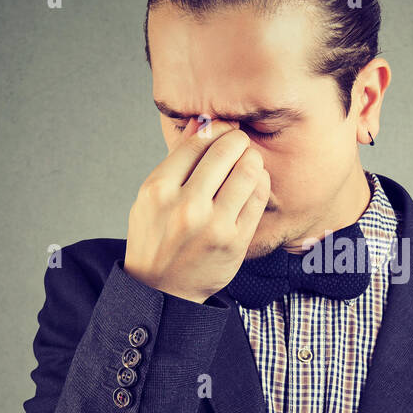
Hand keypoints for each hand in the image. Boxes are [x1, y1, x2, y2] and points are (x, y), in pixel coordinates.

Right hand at [124, 116, 270, 303]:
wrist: (161, 289)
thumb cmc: (156, 237)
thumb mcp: (151, 197)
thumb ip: (176, 160)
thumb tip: (201, 123)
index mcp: (158, 190)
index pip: (197, 142)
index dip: (216, 129)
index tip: (223, 129)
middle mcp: (186, 206)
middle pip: (225, 151)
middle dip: (237, 139)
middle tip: (240, 141)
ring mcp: (213, 225)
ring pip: (247, 171)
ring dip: (252, 158)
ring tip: (249, 160)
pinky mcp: (235, 241)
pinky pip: (258, 198)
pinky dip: (261, 182)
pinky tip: (255, 181)